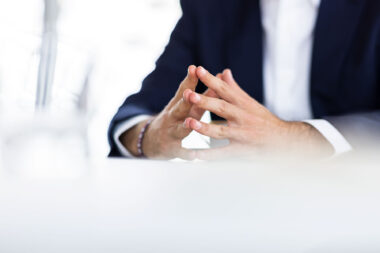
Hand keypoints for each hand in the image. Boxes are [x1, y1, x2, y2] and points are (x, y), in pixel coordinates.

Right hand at [120, 65, 217, 158]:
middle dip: (185, 101)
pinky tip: (193, 156)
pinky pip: (180, 152)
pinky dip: (186, 153)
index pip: (184, 90)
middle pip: (180, 107)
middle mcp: (174, 117)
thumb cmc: (176, 119)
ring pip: (179, 129)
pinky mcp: (172, 149)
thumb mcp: (186, 105)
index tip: (194, 68)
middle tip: (189, 93)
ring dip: (185, 126)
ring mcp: (171, 132)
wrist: (152, 140)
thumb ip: (204, 92)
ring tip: (189, 123)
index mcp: (179, 105)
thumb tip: (220, 75)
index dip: (189, 80)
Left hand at [183, 67, 333, 158]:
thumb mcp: (250, 102)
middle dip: (205, 101)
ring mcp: (242, 134)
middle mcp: (242, 117)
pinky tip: (195, 155)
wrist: (284, 141)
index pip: (225, 89)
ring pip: (221, 131)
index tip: (198, 70)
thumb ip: (235, 88)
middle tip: (189, 95)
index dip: (211, 80)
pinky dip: (209, 155)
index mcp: (243, 104)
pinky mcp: (242, 151)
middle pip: (222, 108)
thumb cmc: (264, 120)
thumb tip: (224, 71)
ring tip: (189, 123)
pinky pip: (223, 154)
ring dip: (204, 127)